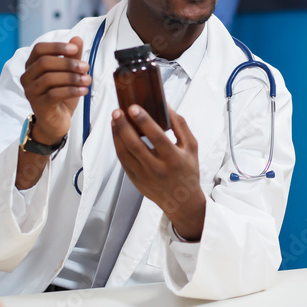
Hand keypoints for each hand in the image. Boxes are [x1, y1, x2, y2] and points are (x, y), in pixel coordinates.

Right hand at [19, 37, 88, 144]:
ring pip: (50, 78)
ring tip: (88, 80)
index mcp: (32, 66)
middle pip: (45, 63)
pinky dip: (71, 91)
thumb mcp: (69, 73)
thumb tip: (77, 39)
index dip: (57, 47)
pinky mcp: (38, 106)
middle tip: (86, 67)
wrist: (56, 121)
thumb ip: (72, 56)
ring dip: (72, 77)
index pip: (39, 49)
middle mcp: (27, 78)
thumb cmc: (61, 95)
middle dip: (68, 63)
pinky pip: (54, 94)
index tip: (75, 49)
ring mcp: (31, 92)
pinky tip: (84, 90)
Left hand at [111, 106, 205, 239]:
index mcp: (174, 158)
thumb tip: (166, 105)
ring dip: (117, 134)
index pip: (156, 137)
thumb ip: (180, 125)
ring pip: (124, 153)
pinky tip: (117, 133)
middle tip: (117, 111)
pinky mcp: (135, 180)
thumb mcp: (191, 146)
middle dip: (123, 126)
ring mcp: (144, 176)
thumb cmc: (188, 170)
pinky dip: (118, 145)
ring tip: (115, 119)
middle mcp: (157, 168)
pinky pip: (122, 161)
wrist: (181, 201)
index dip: (143, 121)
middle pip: (135, 145)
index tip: (133, 108)